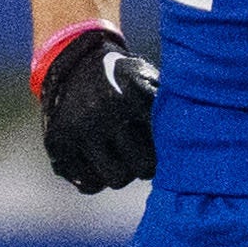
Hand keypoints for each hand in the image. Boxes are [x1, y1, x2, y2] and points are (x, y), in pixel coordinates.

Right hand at [36, 24, 156, 190]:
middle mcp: (102, 115)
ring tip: (120, 157)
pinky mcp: (58, 144)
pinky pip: (89, 184)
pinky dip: (97, 177)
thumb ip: (166, 109)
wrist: (71, 62)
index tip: (159, 144)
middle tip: (141, 155)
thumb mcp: (146, 80)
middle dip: (144, 164)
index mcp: (130, 97)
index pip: (161, 145)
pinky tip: (99, 161)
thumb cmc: (120, 77)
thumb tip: (189, 144)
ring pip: (116, 179)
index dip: (164, 150)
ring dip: (122, 172)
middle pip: (141, 168)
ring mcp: (78, 131)